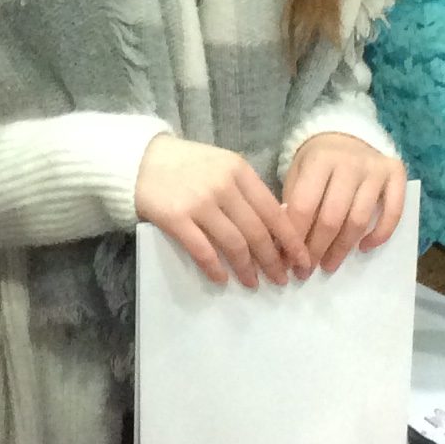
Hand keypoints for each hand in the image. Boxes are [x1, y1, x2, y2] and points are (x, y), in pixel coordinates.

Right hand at [135, 134, 311, 287]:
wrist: (142, 160)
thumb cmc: (188, 165)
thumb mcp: (223, 166)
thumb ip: (247, 191)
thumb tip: (277, 229)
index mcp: (240, 171)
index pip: (274, 211)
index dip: (291, 241)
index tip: (302, 261)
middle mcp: (224, 186)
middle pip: (258, 231)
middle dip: (274, 261)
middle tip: (281, 279)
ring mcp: (200, 202)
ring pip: (234, 244)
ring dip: (248, 268)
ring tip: (253, 283)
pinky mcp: (176, 218)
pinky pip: (203, 250)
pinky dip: (215, 268)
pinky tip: (222, 279)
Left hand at [281, 133, 407, 272]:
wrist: (346, 134)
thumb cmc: (317, 162)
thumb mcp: (297, 175)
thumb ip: (292, 205)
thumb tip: (285, 249)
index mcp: (319, 160)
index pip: (304, 206)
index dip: (295, 238)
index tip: (289, 261)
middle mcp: (350, 162)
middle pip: (332, 217)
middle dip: (317, 249)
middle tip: (307, 270)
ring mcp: (375, 168)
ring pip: (359, 220)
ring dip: (343, 249)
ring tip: (329, 264)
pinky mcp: (396, 174)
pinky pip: (393, 212)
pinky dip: (380, 235)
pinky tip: (364, 248)